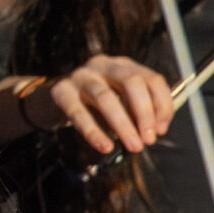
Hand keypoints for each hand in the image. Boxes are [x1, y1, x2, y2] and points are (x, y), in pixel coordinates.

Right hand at [32, 55, 176, 154]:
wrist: (51, 99)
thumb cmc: (94, 105)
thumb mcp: (120, 103)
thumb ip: (138, 113)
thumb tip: (156, 130)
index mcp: (124, 66)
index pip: (151, 79)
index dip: (161, 105)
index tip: (162, 129)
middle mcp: (104, 66)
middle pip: (131, 82)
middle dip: (144, 113)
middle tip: (149, 140)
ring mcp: (81, 76)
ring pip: (106, 97)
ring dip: (123, 125)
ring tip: (133, 146)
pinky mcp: (62, 91)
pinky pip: (79, 112)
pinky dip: (94, 132)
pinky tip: (105, 146)